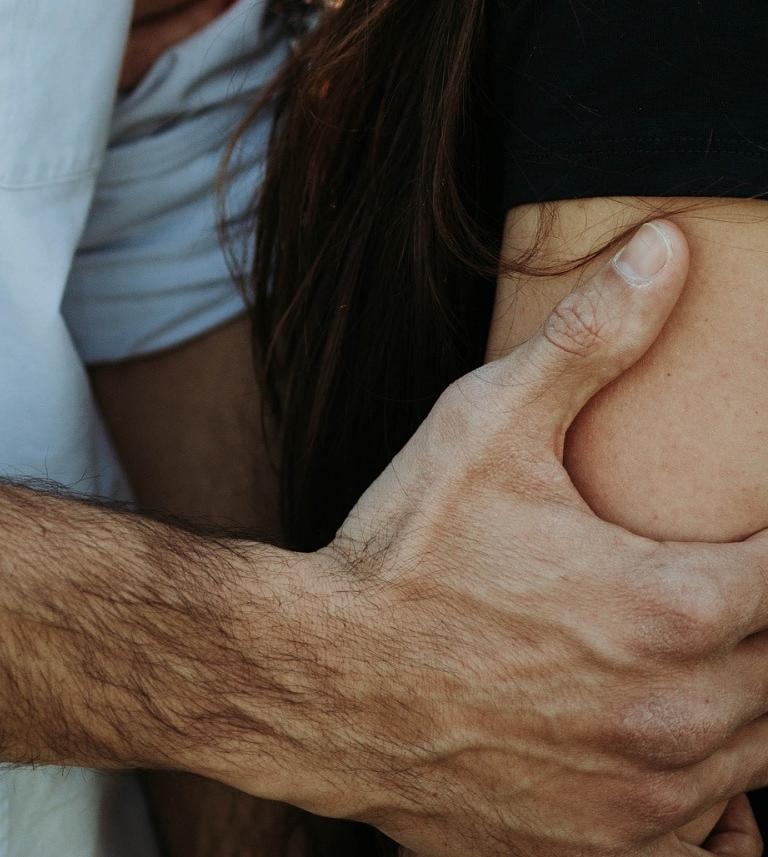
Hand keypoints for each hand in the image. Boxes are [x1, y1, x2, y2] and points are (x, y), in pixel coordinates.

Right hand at [231, 223, 767, 854]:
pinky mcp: (610, 854)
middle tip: (712, 574)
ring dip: (744, 698)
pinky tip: (673, 741)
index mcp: (669, 608)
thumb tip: (670, 243)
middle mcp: (678, 718)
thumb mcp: (488, 422)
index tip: (742, 525)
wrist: (316, 683)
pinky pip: (719, 842)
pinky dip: (716, 799)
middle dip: (761, 616)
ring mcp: (648, 803)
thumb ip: (592, 335)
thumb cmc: (404, 548)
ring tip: (687, 642)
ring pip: (762, 756)